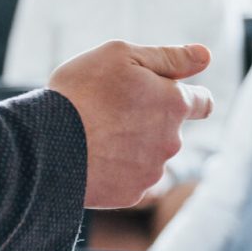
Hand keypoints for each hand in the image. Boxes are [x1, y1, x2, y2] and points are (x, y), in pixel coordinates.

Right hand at [48, 41, 215, 208]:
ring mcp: (152, 171)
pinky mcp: (131, 195)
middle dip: (150, 120)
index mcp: (174, 103)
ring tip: (96, 135)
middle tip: (111, 111)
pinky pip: (130, 179)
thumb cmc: (81, 92)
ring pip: (150, 155)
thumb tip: (205, 56)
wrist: (46, 145)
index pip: (202, 102)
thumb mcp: (122, 55)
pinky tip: (93, 158)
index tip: (169, 95)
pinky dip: (117, 170)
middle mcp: (172, 141)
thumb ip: (169, 57)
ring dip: (132, 146)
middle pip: (170, 129)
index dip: (188, 96)